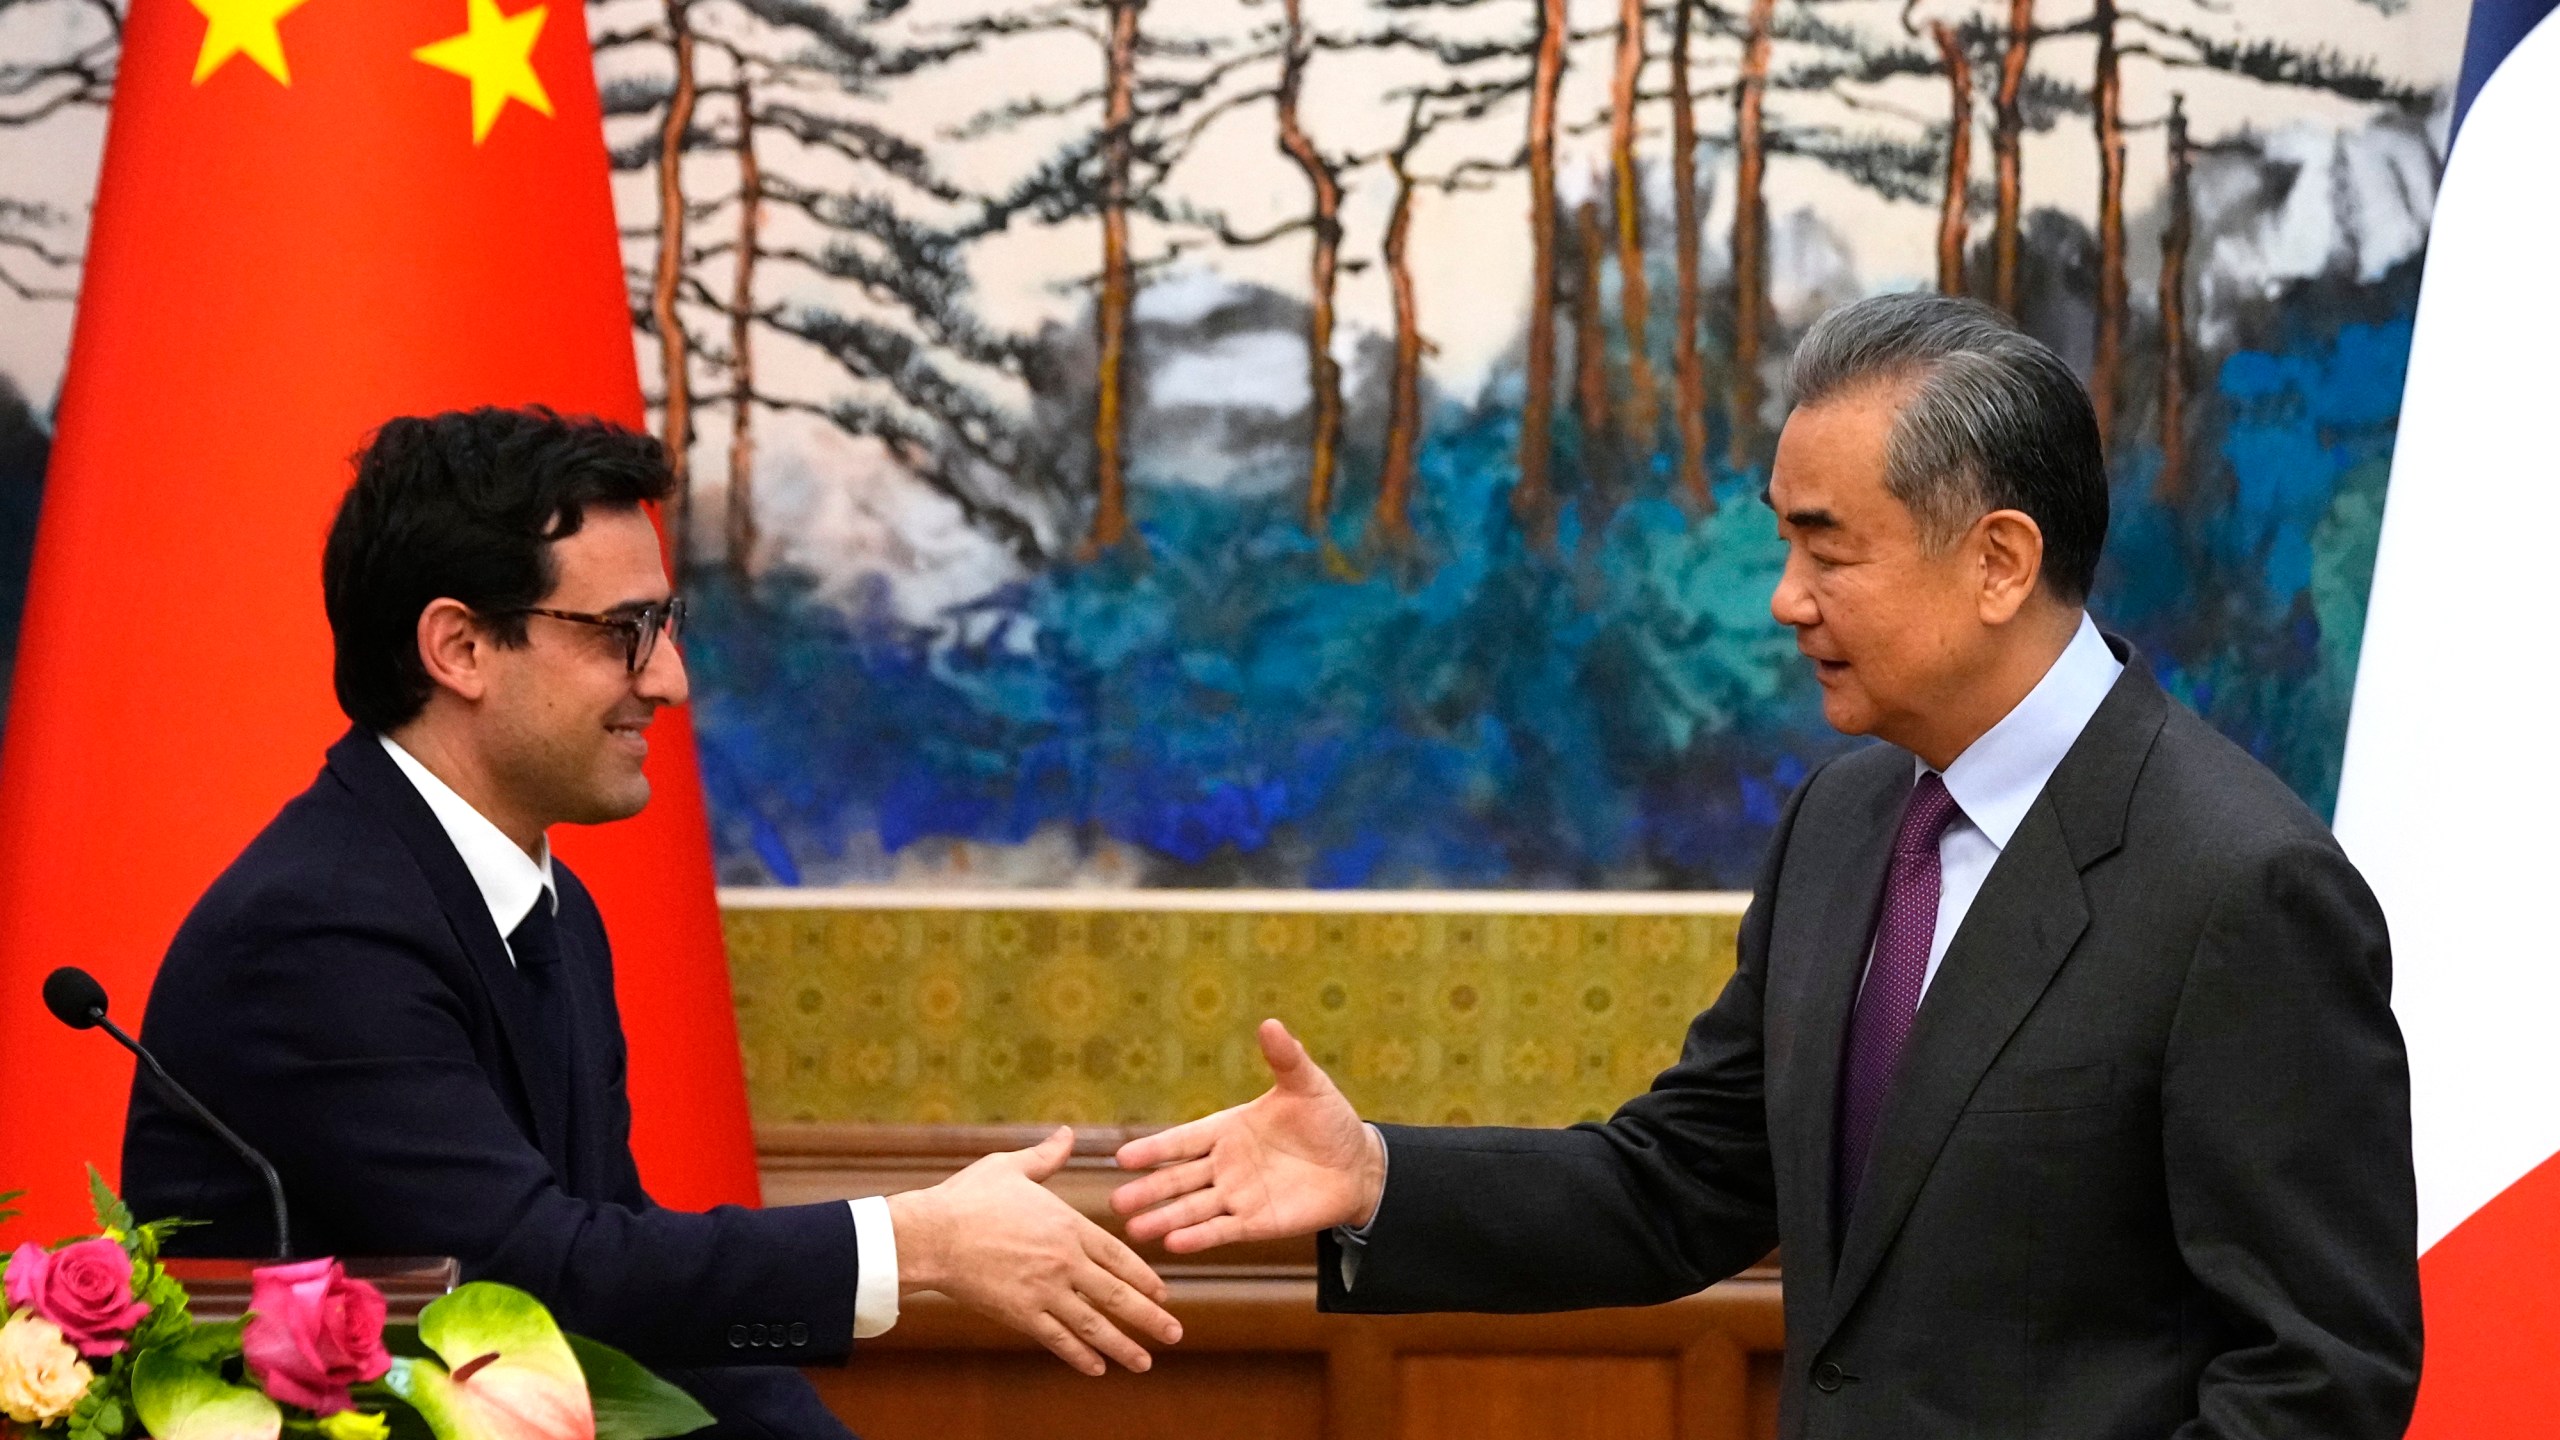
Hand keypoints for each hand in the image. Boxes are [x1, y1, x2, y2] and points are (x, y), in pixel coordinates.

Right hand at [887, 1127, 1181, 1375]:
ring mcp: (1044, 1290)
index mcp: (1069, 1225)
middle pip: (1118, 1295)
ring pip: (1094, 1324)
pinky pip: (1058, 1339)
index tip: (1164, 1294)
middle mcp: (1064, 1261)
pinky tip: (1097, 1368)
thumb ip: (1046, 1156)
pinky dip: (1080, 1356)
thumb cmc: (967, 1197)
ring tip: (1145, 1363)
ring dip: (1123, 1346)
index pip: (1119, 1257)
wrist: (931, 1234)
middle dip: (1149, 1318)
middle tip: (1175, 1334)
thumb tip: (1066, 1133)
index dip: (1145, 1278)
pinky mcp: (1020, 1313)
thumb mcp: (1011, 1166)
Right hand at [1110, 1019, 1387, 1252]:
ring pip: (1193, 1209)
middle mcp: (1224, 1165)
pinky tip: (1175, 1244)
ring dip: (1165, 1219)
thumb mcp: (1307, 1085)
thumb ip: (1285, 1059)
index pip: (1182, 1141)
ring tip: (1136, 1230)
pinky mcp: (1256, 1223)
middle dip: (1149, 1190)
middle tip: (1116, 1202)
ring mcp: (1237, 1196)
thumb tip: (1270, 1024)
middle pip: (1179, 1179)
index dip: (1154, 1149)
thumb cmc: (1329, 1119)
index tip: (1123, 1157)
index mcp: (1227, 1129)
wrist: (1359, 1165)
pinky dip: (1199, 1237)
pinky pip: (1223, 1230)